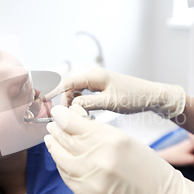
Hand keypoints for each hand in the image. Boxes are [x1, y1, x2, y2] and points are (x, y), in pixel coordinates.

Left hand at [44, 105, 193, 193]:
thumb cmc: (152, 172)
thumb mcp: (127, 142)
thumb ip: (100, 134)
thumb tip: (77, 126)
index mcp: (111, 139)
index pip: (73, 122)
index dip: (62, 115)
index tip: (59, 111)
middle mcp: (97, 157)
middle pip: (64, 138)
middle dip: (56, 129)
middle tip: (53, 124)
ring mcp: (90, 179)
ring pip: (60, 158)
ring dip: (54, 146)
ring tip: (51, 139)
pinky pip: (67, 177)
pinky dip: (61, 165)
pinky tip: (60, 158)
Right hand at [45, 67, 185, 118]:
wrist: (151, 96)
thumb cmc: (133, 98)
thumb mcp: (110, 103)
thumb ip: (89, 104)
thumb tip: (71, 107)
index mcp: (95, 76)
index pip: (68, 82)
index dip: (53, 90)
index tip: (42, 98)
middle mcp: (94, 76)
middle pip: (70, 87)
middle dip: (64, 101)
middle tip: (64, 117)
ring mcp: (98, 81)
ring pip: (77, 92)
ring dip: (73, 103)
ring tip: (76, 116)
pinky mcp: (102, 88)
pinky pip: (85, 94)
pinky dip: (81, 103)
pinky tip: (85, 113)